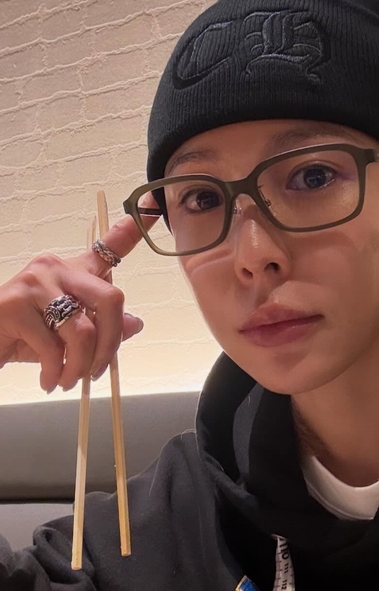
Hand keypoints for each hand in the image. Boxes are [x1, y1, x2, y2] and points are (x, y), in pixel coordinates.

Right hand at [0, 215, 146, 392]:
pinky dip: (55, 372)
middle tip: (97, 371)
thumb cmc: (25, 337)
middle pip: (110, 300)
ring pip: (83, 331)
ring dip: (80, 366)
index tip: (152, 209)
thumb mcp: (68, 336)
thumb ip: (101, 328)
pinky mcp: (14, 305)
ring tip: (69, 381)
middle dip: (111, 345)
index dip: (132, 231)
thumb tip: (135, 324)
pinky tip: (48, 380)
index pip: (107, 248)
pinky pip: (52, 347)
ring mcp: (34, 283)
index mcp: (73, 272)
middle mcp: (56, 268)